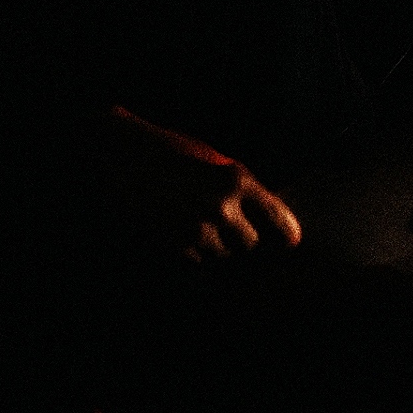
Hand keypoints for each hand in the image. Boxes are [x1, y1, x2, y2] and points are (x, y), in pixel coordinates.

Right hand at [107, 106, 301, 261]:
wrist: (122, 156)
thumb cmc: (172, 152)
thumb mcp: (216, 161)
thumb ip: (242, 188)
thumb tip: (266, 217)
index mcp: (237, 180)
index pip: (278, 219)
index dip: (287, 233)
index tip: (290, 241)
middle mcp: (220, 207)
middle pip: (251, 244)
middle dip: (244, 239)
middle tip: (232, 230)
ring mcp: (195, 228)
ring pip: (223, 256)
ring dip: (219, 248)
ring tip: (203, 227)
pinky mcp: (171, 244)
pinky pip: (197, 260)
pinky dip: (196, 253)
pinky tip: (184, 233)